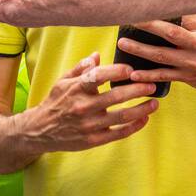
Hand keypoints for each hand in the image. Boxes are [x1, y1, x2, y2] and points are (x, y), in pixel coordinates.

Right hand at [28, 52, 157, 152]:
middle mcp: (83, 106)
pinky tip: (144, 118)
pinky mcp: (93, 140)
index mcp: (76, 88)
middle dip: (137, 90)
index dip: (116, 71)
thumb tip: (97, 56)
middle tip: (151, 84)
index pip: (98, 77)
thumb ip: (81, 68)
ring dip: (141, 109)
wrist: (40, 130)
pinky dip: (134, 126)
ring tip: (154, 102)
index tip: (131, 69)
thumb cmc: (55, 102)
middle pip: (115, 97)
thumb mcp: (63, 80)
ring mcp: (89, 125)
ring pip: (121, 116)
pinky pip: (118, 133)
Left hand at [120, 16, 195, 98]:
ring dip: (140, 49)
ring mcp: (194, 62)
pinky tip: (134, 74)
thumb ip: (191, 21)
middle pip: (169, 32)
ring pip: (162, 55)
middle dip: (146, 24)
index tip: (140, 4)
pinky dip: (148, 75)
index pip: (178, 15)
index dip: (158, 10)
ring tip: (123, 43)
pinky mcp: (189, 77)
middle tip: (127, 19)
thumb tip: (167, 9)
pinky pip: (165, 75)